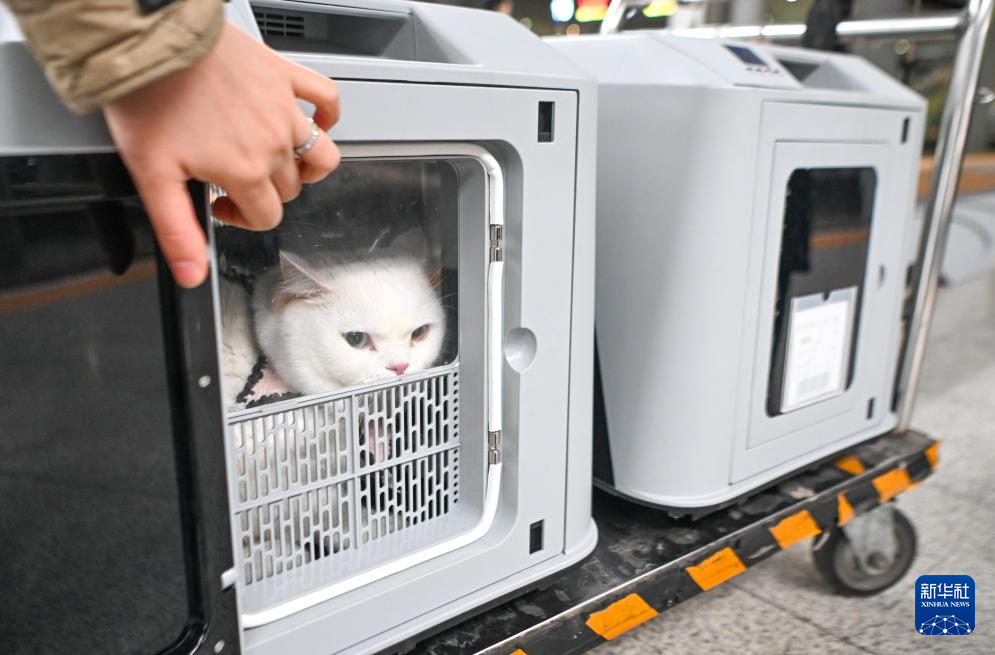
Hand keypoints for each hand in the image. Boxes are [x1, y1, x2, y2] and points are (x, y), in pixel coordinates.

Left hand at [103, 22, 340, 287]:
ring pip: (322, 155)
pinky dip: (328, 114)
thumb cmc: (149, 99)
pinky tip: (314, 120)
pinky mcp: (285, 76)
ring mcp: (285, 109)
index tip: (219, 203)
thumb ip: (178, 231)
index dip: (242, 218)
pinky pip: (327, 98)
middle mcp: (273, 142)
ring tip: (285, 166)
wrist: (154, 40)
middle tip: (234, 180)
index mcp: (244, 170)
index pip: (267, 216)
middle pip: (290, 189)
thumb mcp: (152, 175)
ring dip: (309, 168)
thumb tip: (194, 274)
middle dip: (265, 192)